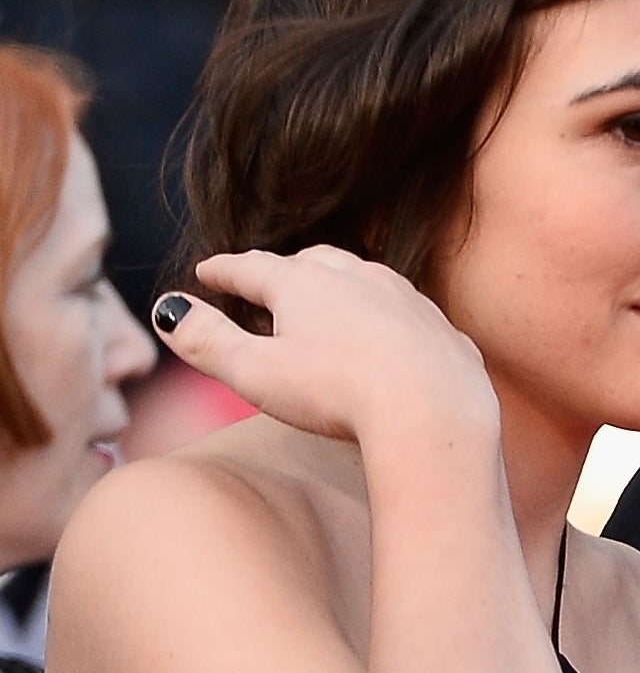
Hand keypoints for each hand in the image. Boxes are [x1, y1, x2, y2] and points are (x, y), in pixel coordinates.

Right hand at [152, 246, 497, 443]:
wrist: (433, 410)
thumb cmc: (337, 393)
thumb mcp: (254, 373)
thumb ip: (206, 340)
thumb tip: (167, 309)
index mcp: (305, 284)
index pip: (252, 269)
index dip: (224, 271)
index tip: (205, 270)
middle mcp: (358, 277)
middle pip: (311, 262)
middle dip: (282, 270)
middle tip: (263, 280)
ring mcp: (405, 298)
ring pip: (363, 278)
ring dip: (337, 284)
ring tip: (322, 298)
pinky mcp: (439, 326)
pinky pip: (403, 311)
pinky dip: (382, 313)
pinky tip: (384, 330)